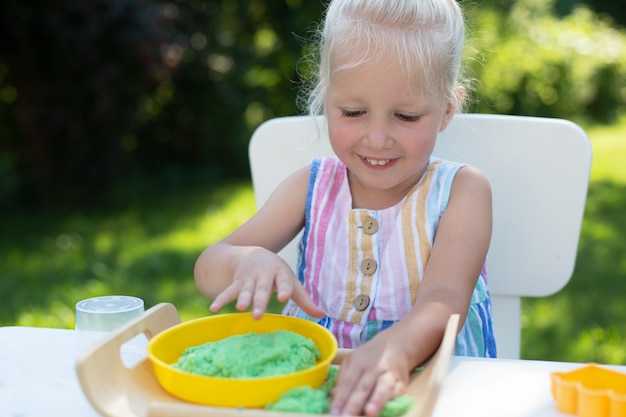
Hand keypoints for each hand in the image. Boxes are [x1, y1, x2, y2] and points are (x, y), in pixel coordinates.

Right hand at [209, 246, 324, 318]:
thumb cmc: (277, 273)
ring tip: (240, 308)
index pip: (283, 282)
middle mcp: (263, 275)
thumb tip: (322, 315)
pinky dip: (220, 299)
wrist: (253, 253)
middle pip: (261, 289)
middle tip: (258, 315)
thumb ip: (304, 300)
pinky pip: (228, 291)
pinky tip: (214, 309)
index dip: (283, 289)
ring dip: (242, 298)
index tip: (283, 297)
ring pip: (245, 289)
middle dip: (259, 301)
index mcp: (280, 274)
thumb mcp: (291, 281)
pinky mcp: (236, 282)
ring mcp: (248, 278)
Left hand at [331, 333, 410, 415]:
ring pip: (382, 387)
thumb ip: (343, 378)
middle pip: (363, 387)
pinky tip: (386, 410)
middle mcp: (374, 367)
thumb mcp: (352, 361)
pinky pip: (397, 392)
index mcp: (358, 362)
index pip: (347, 382)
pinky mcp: (401, 382)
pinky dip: (392, 400)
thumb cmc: (368, 357)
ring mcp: (389, 374)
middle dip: (354, 404)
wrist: (395, 346)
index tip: (334, 413)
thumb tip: (334, 396)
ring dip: (376, 401)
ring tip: (369, 413)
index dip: (341, 398)